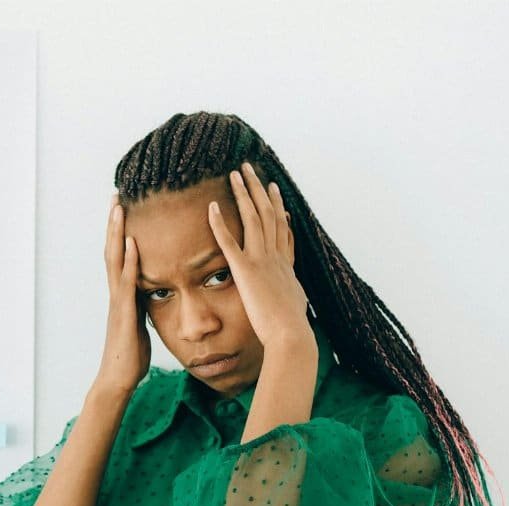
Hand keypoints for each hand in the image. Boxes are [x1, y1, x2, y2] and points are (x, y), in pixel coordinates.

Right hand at [94, 195, 151, 395]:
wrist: (118, 379)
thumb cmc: (130, 356)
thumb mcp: (140, 325)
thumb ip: (143, 306)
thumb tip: (153, 294)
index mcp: (122, 295)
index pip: (119, 256)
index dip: (119, 232)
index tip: (123, 208)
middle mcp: (116, 293)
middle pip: (112, 250)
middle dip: (114, 223)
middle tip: (116, 195)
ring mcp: (118, 301)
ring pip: (114, 260)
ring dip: (116, 233)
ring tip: (119, 208)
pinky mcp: (124, 313)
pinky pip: (126, 282)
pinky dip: (128, 261)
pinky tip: (131, 243)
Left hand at [208, 162, 310, 347]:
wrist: (290, 335)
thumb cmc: (291, 327)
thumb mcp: (295, 303)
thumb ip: (292, 294)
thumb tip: (297, 295)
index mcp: (285, 263)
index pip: (282, 228)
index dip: (277, 207)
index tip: (273, 190)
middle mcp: (275, 256)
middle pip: (268, 213)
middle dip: (258, 189)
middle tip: (249, 169)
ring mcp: (261, 260)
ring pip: (253, 218)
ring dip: (243, 193)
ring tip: (235, 173)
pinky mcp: (246, 270)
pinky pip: (230, 242)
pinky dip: (220, 223)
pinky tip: (211, 207)